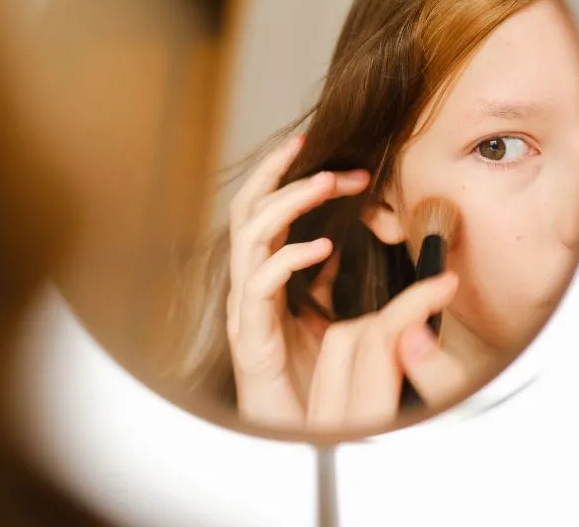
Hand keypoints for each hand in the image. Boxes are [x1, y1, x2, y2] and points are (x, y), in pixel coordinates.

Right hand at [226, 134, 461, 432]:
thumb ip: (320, 279)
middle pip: (247, 211)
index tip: (318, 150)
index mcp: (263, 276)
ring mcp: (245, 309)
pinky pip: (260, 287)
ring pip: (250, 237)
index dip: (284, 176)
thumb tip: (333, 241)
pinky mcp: (250, 338)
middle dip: (277, 173)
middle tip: (309, 145)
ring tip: (326, 182)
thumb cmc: (300, 377)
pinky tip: (323, 247)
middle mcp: (248, 285)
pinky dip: (290, 260)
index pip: (263, 211)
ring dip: (287, 203)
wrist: (288, 433)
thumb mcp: (318, 315)